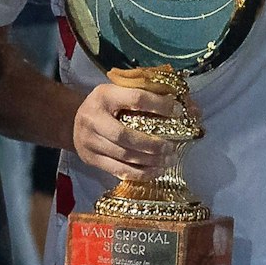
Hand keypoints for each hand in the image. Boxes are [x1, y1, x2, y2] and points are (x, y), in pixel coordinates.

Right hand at [70, 70, 198, 183]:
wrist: (73, 119)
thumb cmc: (108, 103)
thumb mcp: (123, 91)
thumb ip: (153, 96)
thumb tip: (192, 109)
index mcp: (104, 95)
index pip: (135, 99)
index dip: (158, 106)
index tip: (177, 112)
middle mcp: (93, 118)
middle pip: (125, 135)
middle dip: (152, 144)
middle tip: (172, 148)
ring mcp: (89, 140)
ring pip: (123, 156)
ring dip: (149, 161)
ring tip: (168, 160)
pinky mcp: (90, 159)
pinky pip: (118, 170)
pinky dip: (139, 173)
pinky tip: (155, 171)